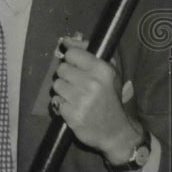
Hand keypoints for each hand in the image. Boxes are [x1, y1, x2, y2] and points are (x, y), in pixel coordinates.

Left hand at [52, 35, 141, 164]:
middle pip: (61, 69)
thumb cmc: (111, 98)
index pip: (72, 54)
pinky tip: (73, 108)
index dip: (72, 60)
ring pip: (56, 85)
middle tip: (77, 85)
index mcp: (102, 69)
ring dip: (63, 91)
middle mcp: (92, 83)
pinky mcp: (72, 115)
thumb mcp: (109, 72)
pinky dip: (61, 105)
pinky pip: (55, 102)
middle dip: (66, 77)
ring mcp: (81, 100)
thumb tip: (67, 40)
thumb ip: (89, 52)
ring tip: (75, 97)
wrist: (116, 131)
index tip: (77, 68)